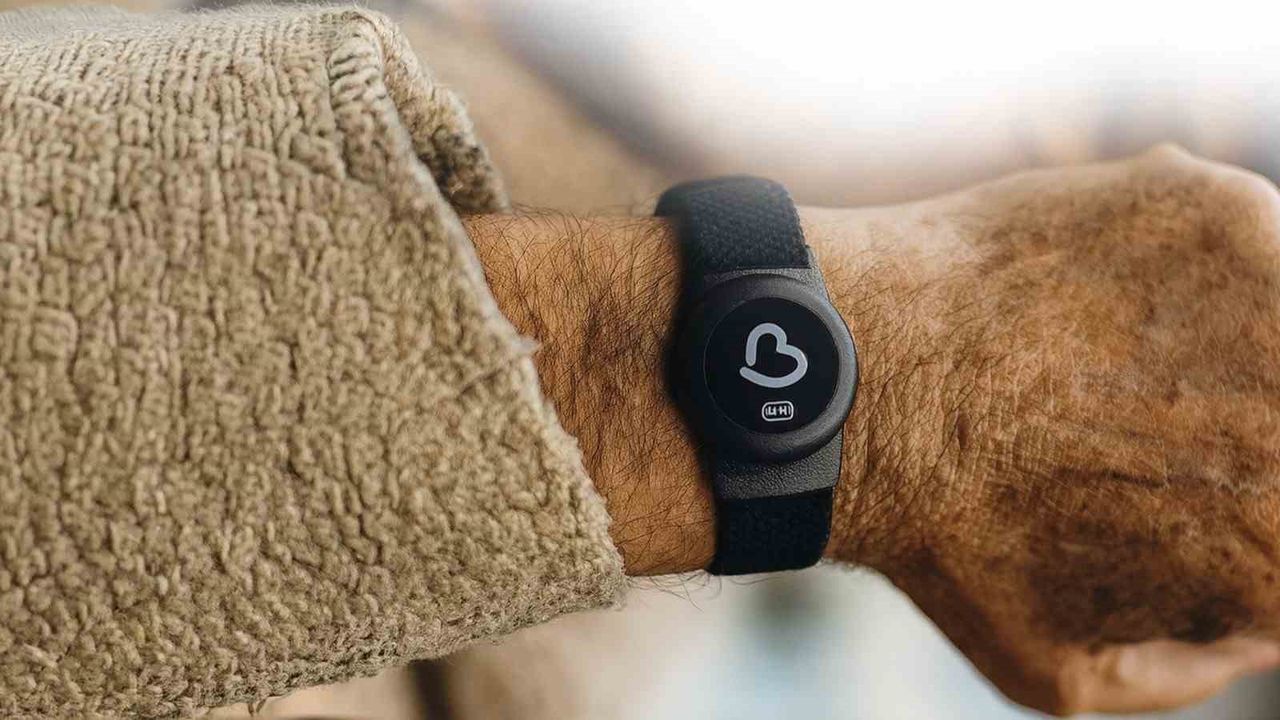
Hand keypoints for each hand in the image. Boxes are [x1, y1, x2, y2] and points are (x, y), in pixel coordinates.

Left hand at [464, 146, 1279, 714]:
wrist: (856, 389)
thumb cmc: (949, 542)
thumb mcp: (1071, 672)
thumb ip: (1201, 658)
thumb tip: (1258, 619)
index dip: (1252, 507)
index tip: (1205, 483)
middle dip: (1247, 418)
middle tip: (1157, 418)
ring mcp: (1275, 295)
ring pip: (1276, 318)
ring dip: (1238, 338)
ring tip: (1117, 358)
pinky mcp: (1217, 210)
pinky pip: (1236, 242)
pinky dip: (1181, 267)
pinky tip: (1090, 299)